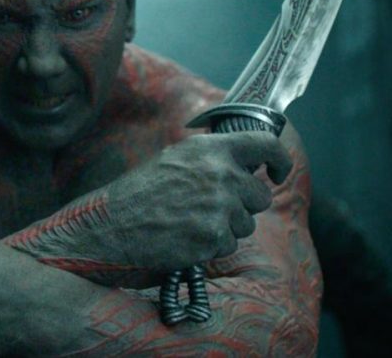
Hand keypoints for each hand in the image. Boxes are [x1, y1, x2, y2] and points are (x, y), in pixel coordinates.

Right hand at [84, 131, 292, 276]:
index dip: (280, 160)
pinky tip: (186, 239)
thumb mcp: (174, 159)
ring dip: (226, 228)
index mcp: (210, 149)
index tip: (278, 172)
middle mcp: (220, 174)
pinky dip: (212, 246)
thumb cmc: (138, 194)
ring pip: (246, 223)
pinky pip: (230, 245)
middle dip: (243, 206)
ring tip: (190, 223)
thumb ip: (210, 159)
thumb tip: (244, 165)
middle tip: (212, 209)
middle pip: (260, 195)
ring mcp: (219, 206)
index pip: (265, 145)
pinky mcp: (214, 237)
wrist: (111, 226)